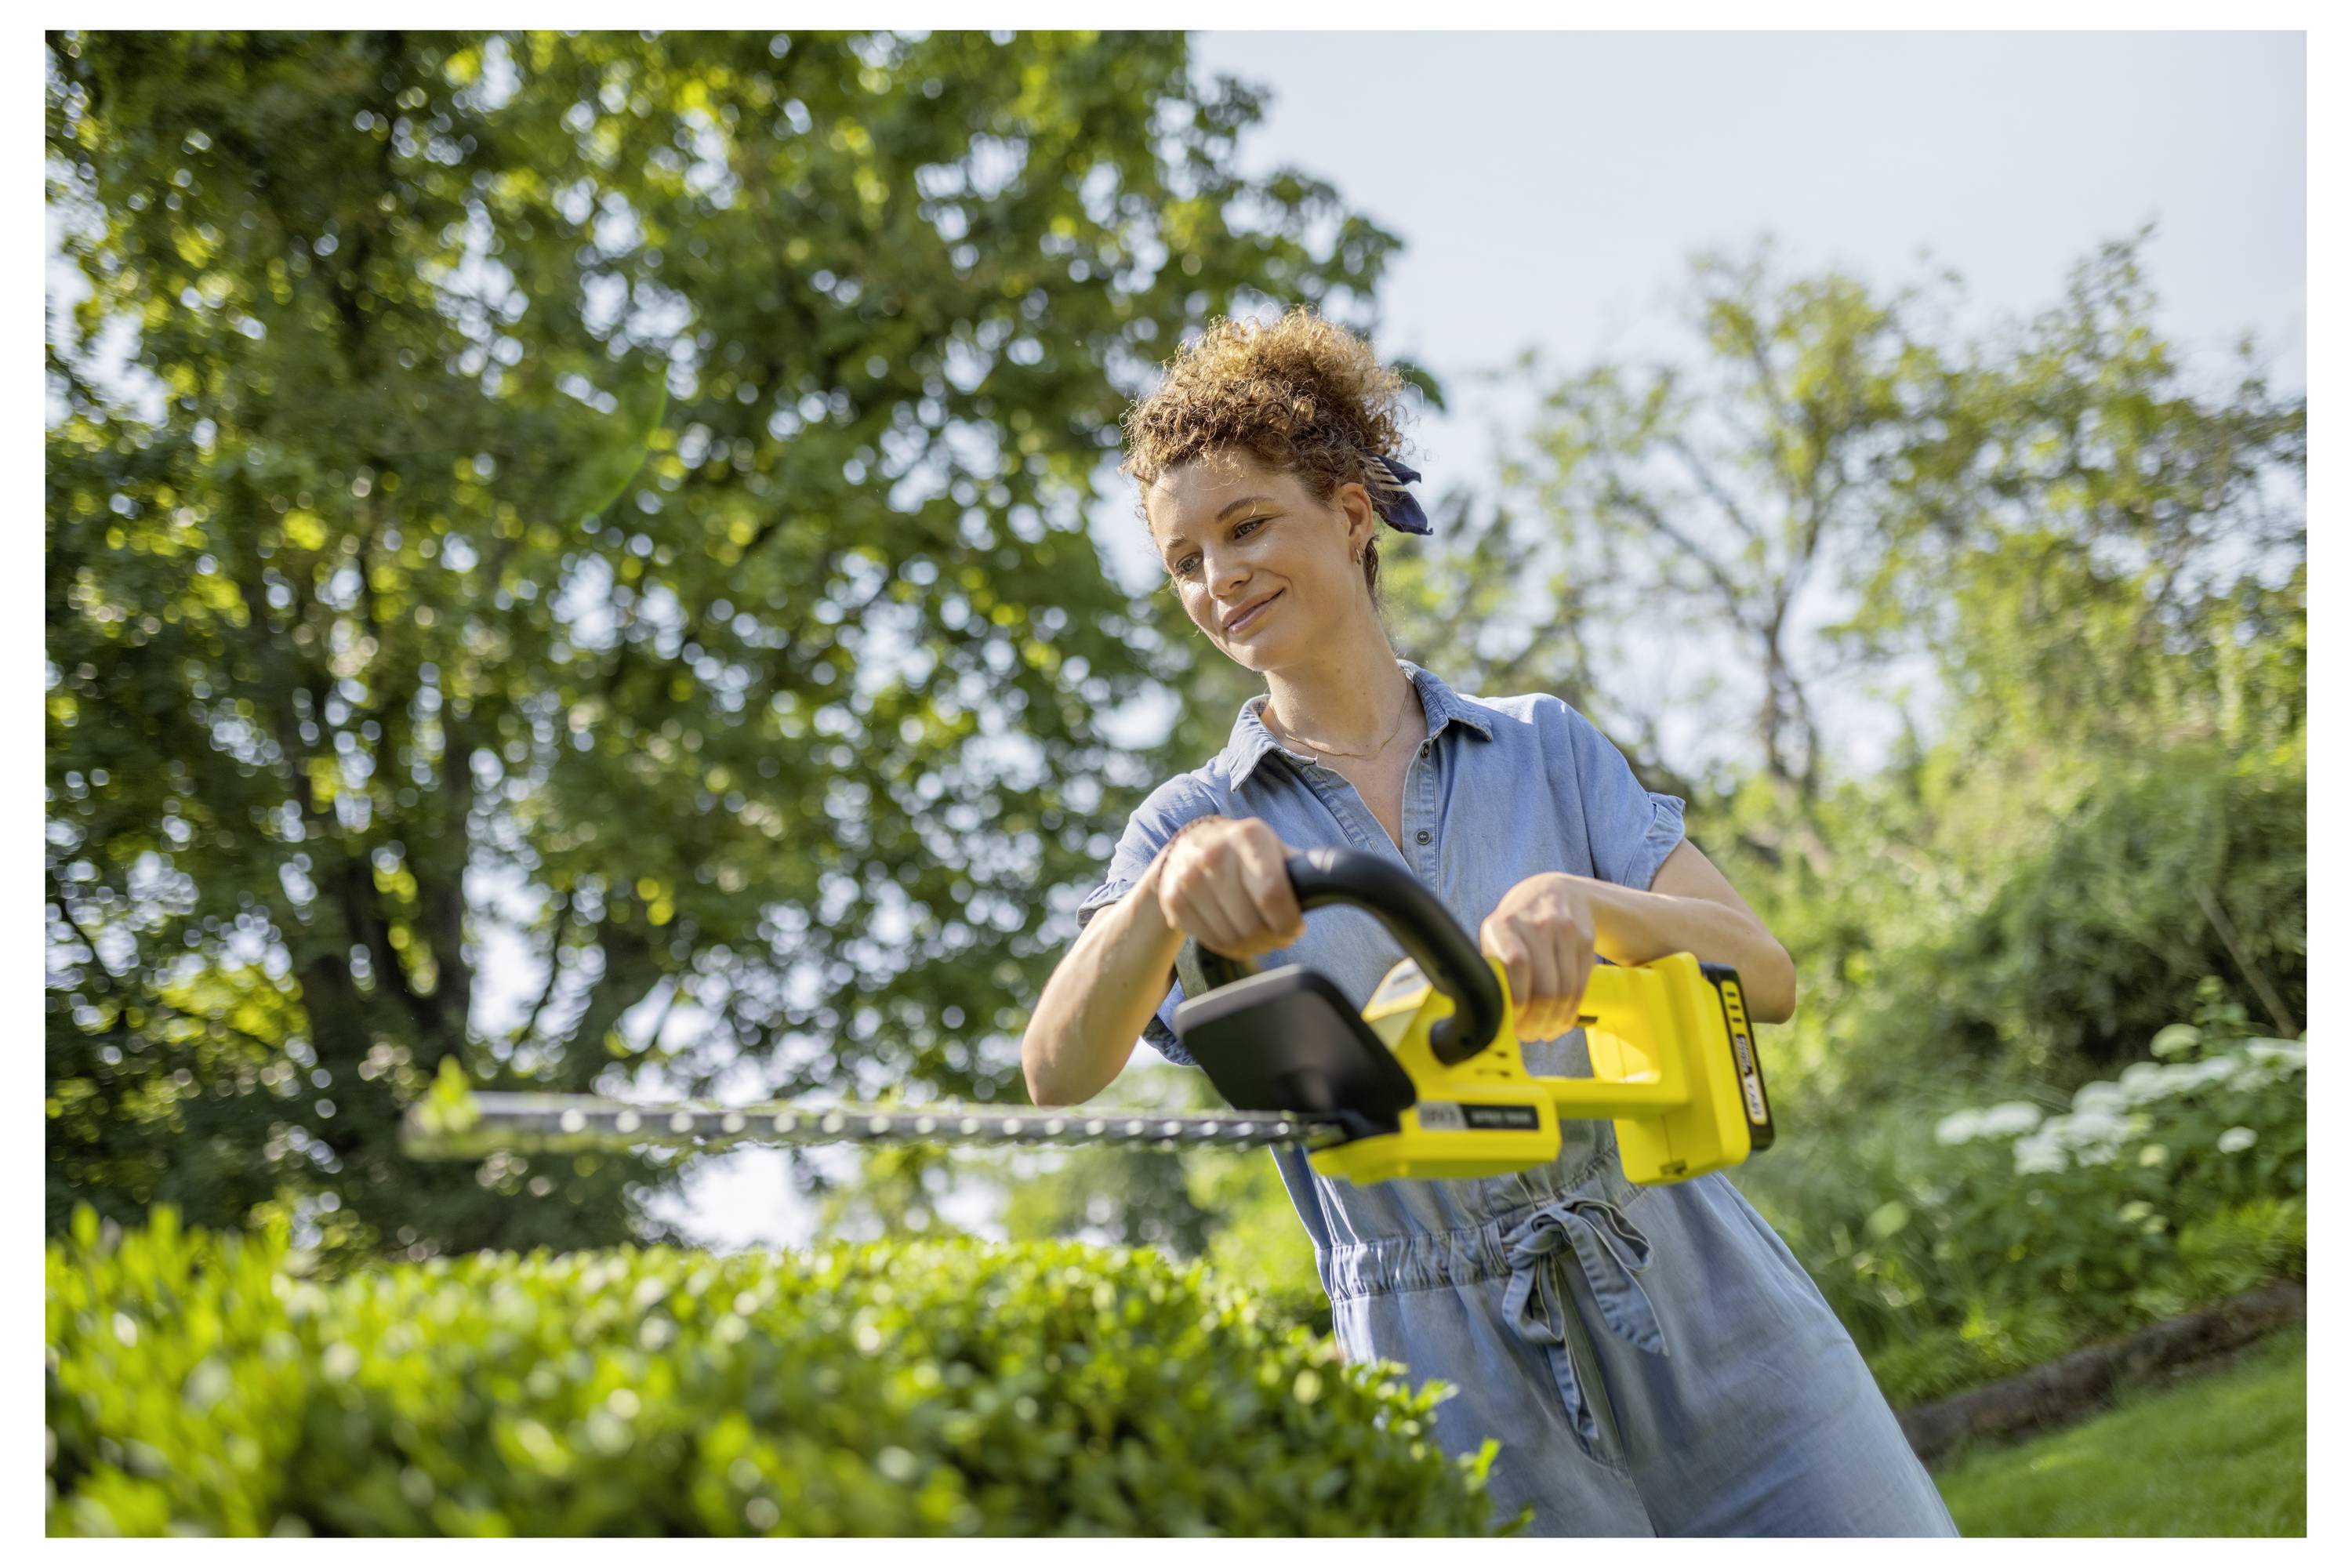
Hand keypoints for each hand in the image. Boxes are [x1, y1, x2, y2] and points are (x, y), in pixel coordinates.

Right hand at [1150, 815, 1305, 958]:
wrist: (1190, 846)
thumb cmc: (1245, 852)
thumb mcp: (1274, 848)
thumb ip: (1301, 870)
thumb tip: (1337, 887)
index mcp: (1249, 836)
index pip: (1272, 894)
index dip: (1288, 922)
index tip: (1296, 927)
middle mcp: (1215, 853)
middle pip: (1251, 924)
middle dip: (1273, 939)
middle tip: (1280, 935)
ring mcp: (1189, 877)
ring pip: (1231, 938)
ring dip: (1254, 947)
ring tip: (1261, 937)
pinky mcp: (1174, 899)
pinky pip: (1210, 942)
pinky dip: (1230, 948)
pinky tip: (1238, 936)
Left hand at [1478, 873, 1598, 1040]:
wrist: (1555, 892)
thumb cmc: (1518, 926)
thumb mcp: (1497, 937)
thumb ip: (1493, 970)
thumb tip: (1487, 1015)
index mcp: (1504, 924)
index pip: (1516, 967)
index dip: (1517, 1003)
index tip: (1511, 1025)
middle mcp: (1536, 923)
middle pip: (1544, 986)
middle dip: (1537, 1020)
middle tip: (1529, 1035)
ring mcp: (1564, 929)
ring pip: (1565, 990)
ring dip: (1554, 1020)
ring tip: (1545, 1032)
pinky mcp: (1585, 939)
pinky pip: (1581, 985)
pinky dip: (1570, 1010)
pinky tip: (1561, 1020)